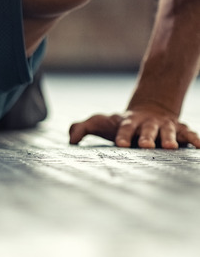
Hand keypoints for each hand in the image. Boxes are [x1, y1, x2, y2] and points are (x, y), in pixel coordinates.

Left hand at [69, 109, 199, 148]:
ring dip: (170, 139)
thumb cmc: (119, 123)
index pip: (124, 129)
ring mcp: (164, 126)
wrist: (149, 109)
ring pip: (168, 131)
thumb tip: (70, 140)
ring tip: (172, 147)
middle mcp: (147, 124)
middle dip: (147, 137)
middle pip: (147, 130)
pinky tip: (199, 146)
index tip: (121, 144)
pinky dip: (194, 138)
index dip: (123, 136)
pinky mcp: (179, 129)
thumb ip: (82, 128)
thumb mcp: (100, 123)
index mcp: (127, 123)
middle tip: (147, 146)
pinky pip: (188, 133)